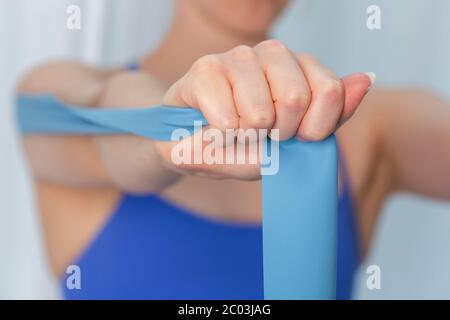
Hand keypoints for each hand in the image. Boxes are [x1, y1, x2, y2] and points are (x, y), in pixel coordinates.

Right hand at [155, 40, 373, 179]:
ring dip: (247, 138)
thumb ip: (330, 116)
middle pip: (296, 99)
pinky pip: (227, 119)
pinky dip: (220, 139)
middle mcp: (271, 53)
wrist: (190, 143)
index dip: (313, 130)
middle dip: (277, 135)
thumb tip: (365, 80)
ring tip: (235, 132)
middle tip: (260, 136)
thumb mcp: (292, 142)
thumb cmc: (242, 141)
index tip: (294, 139)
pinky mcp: (204, 69)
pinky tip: (212, 128)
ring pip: (260, 113)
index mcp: (298, 67)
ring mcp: (237, 58)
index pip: (331, 91)